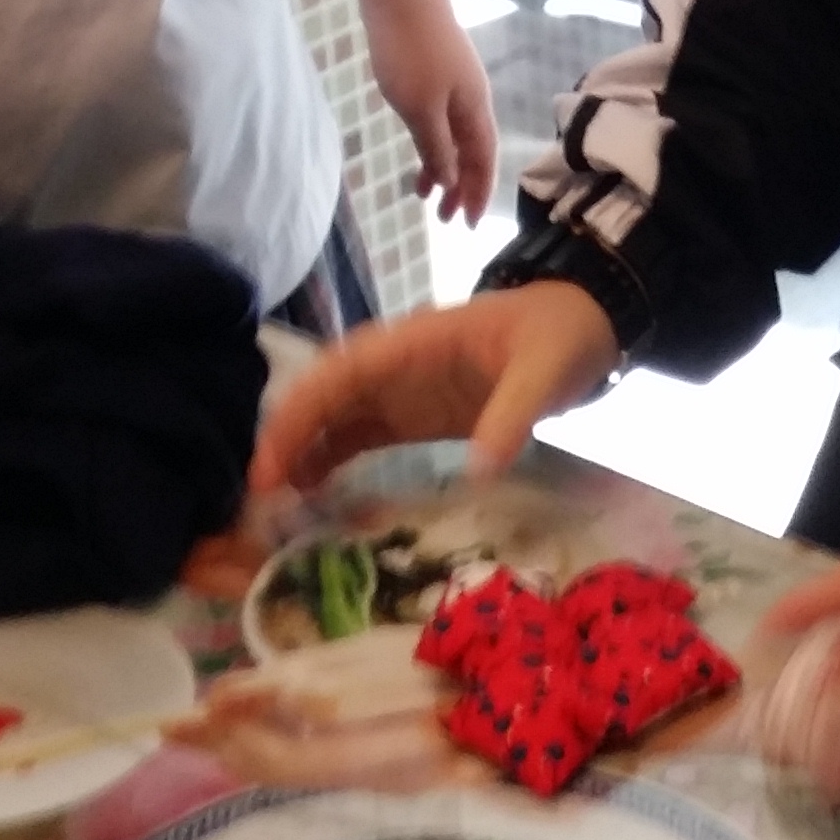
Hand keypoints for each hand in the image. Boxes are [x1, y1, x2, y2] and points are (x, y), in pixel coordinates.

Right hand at [250, 281, 619, 497]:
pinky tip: (309, 498)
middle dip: (282, 442)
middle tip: (255, 504)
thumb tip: (478, 472)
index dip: (296, 416)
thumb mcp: (543, 371)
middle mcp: (392, 367)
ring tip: (272, 512)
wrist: (585, 327)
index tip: (269, 466)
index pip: (335, 374)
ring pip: (329, 421)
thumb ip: (512, 415)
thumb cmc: (559, 336)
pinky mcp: (412, 417)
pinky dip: (326, 463)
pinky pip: (355, 438)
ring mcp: (399, 393)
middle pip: (319, 399)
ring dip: (297, 457)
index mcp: (410, 342)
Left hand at [366, 0, 498, 221]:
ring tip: (422, 191)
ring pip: (453, 132)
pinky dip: (430, 137)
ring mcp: (453, 78)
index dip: (478, 193)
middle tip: (445, 218)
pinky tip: (416, 142)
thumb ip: (437, 147)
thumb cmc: (410, 51)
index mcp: (475, 108)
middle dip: (461, 185)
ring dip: (442, 163)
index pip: (484, 161)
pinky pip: (439, 114)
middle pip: (472, 149)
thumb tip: (454, 181)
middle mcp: (471, 95)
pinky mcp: (433, 65)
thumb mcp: (420, 110)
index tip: (468, 225)